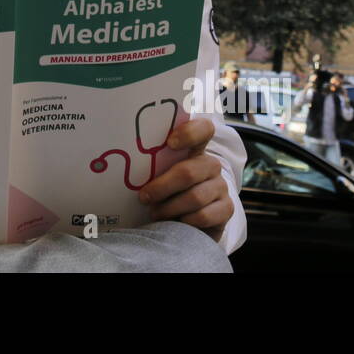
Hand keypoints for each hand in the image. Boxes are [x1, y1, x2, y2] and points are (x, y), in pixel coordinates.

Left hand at [138, 118, 233, 242]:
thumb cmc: (167, 193)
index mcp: (195, 149)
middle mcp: (210, 165)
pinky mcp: (227, 208)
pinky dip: (184, 221)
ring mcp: (221, 186)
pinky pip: (203, 215)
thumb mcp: (160, 175)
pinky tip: (175, 223)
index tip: (170, 143)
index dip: (189, 133)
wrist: (187, 224)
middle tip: (144, 197)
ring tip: (155, 213)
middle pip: (188, 171)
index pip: (203, 129)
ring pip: (194, 197)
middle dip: (162, 187)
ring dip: (169, 208)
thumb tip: (125, 164)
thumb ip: (153, 166)